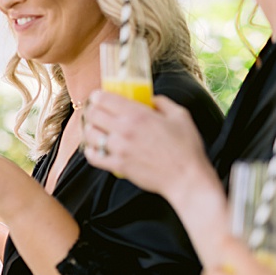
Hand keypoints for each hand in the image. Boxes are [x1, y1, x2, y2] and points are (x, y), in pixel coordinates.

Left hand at [81, 92, 212, 199]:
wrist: (186, 178)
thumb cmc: (186, 147)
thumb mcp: (180, 115)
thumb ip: (162, 102)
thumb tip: (151, 99)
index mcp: (138, 114)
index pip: (104, 99)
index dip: (97, 96)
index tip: (98, 97)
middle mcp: (124, 130)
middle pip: (92, 114)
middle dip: (91, 111)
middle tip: (95, 112)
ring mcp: (118, 149)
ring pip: (89, 134)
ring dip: (90, 130)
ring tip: (95, 129)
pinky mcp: (117, 165)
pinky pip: (93, 156)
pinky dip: (90, 151)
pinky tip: (95, 148)